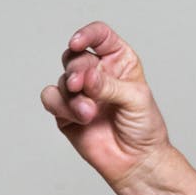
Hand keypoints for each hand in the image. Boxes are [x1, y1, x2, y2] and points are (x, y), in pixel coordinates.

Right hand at [40, 21, 173, 194]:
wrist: (136, 160)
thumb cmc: (144, 126)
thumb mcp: (136, 98)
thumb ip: (109, 84)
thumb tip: (86, 75)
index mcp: (120, 62)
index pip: (100, 36)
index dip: (87, 35)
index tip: (78, 43)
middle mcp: (98, 73)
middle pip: (76, 57)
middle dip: (77, 70)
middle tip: (82, 85)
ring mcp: (81, 92)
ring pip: (62, 78)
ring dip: (72, 94)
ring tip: (89, 111)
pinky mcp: (66, 111)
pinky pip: (51, 98)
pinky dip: (62, 106)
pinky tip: (81, 118)